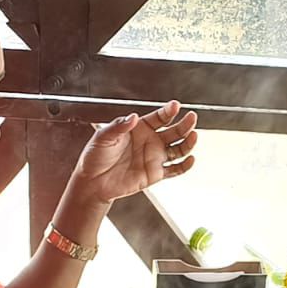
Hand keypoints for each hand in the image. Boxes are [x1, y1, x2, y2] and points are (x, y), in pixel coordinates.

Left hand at [72, 100, 197, 202]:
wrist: (92, 181)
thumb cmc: (96, 157)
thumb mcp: (103, 137)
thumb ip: (119, 126)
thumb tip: (133, 117)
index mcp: (140, 129)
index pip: (159, 117)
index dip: (168, 111)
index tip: (175, 106)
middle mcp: (150, 141)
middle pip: (174, 131)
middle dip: (184, 124)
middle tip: (192, 117)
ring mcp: (154, 158)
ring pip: (178, 149)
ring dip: (188, 143)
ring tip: (194, 136)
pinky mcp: (155, 174)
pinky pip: (175, 170)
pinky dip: (185, 166)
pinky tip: (191, 159)